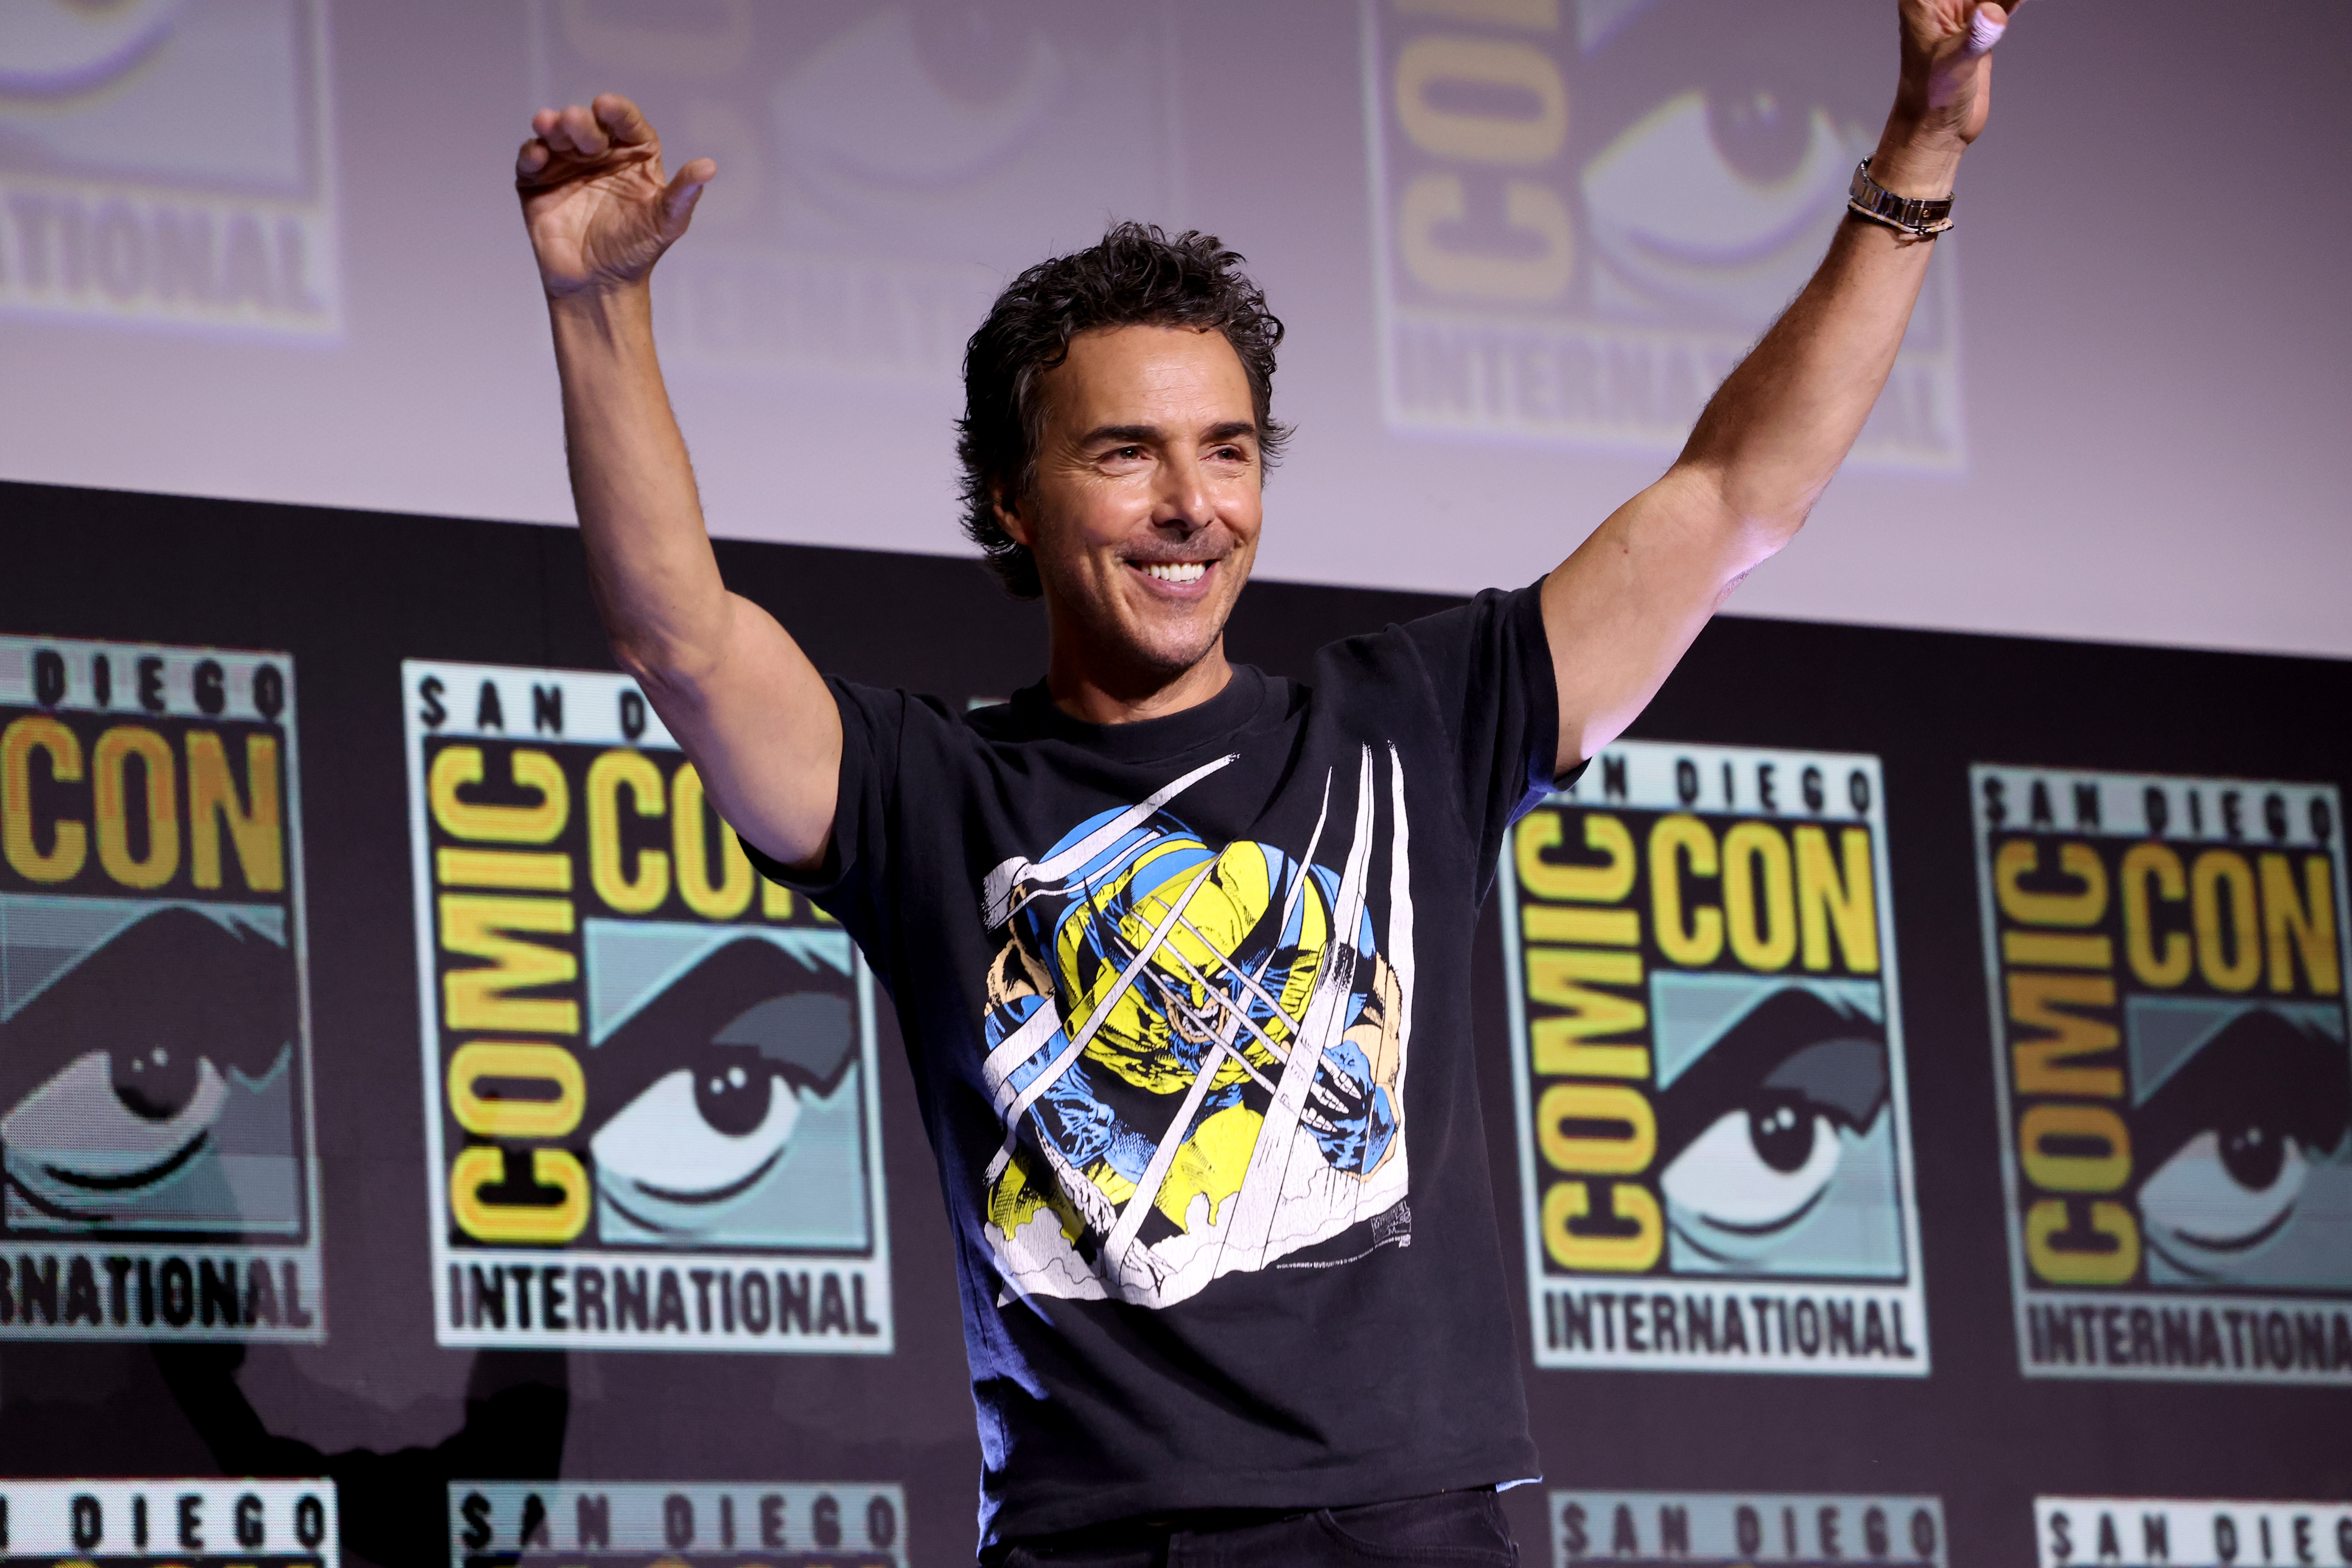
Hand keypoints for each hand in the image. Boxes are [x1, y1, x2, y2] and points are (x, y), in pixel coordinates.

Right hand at [516, 93, 714, 298]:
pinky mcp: (537, 181)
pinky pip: (530, 159)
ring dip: (553, 127)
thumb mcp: (667, 222)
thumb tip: (710, 165)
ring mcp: (567, 165)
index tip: (606, 106)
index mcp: (634, 155)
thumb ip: (684, 193)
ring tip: (549, 125)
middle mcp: (599, 153)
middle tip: (575, 122)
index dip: (617, 112)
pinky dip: (531, 153)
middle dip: (581, 121)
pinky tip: (537, 155)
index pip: (627, 124)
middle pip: (590, 125)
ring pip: (557, 135)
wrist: (599, 284)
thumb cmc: (637, 250)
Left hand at [1877, 0, 2020, 189]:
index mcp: (1924, 0)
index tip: (1991, 5)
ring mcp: (1963, 12)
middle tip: (2008, 5)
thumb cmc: (1930, 99)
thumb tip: (1991, 13)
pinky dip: (2016, 1)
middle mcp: (1941, 2)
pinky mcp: (1982, 25)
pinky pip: (2005, 0)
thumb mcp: (1954, 64)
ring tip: (2016, 5)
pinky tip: (2021, 4)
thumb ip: (1974, 37)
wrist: (1938, 128)